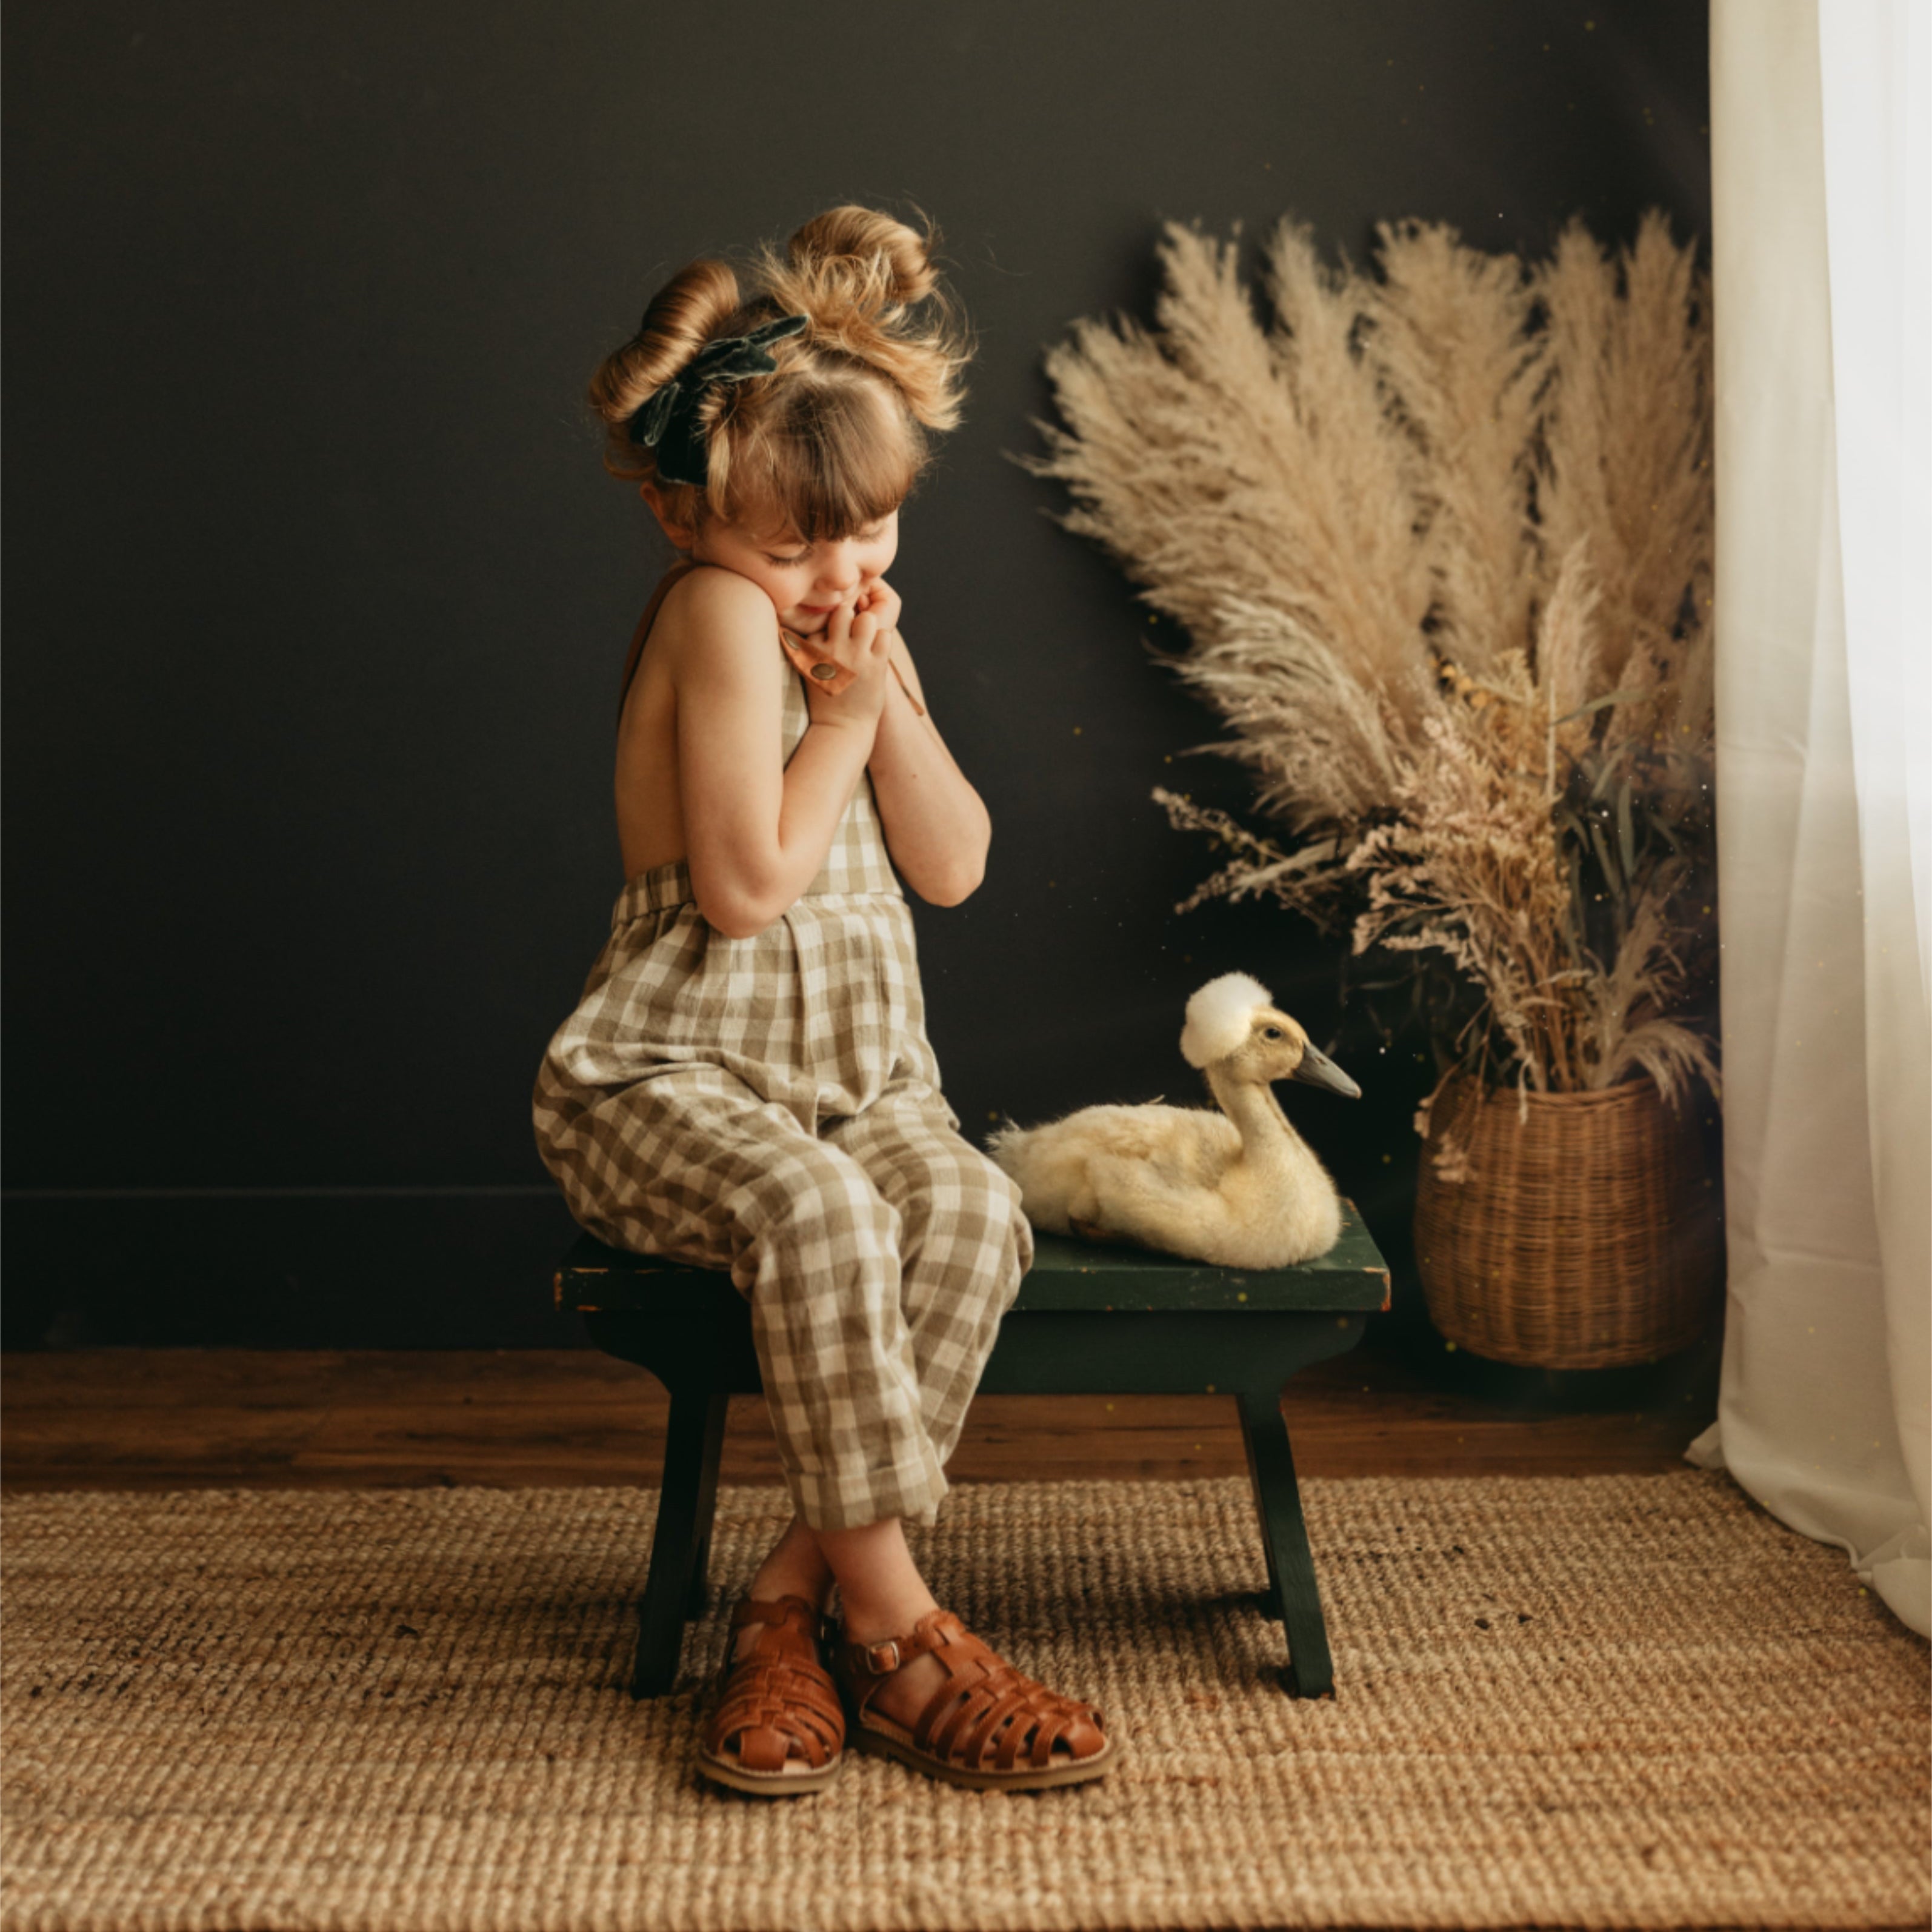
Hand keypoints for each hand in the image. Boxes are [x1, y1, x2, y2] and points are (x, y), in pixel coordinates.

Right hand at [802, 578, 899, 728]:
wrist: (841, 728)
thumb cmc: (825, 700)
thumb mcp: (808, 672)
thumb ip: (813, 648)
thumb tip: (820, 624)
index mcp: (811, 651)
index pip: (821, 623)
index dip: (830, 630)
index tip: (833, 644)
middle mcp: (832, 650)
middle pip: (843, 612)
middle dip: (850, 619)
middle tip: (853, 635)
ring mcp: (855, 657)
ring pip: (867, 619)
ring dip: (869, 628)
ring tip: (866, 642)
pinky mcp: (876, 666)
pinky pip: (885, 636)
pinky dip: (883, 642)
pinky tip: (877, 654)